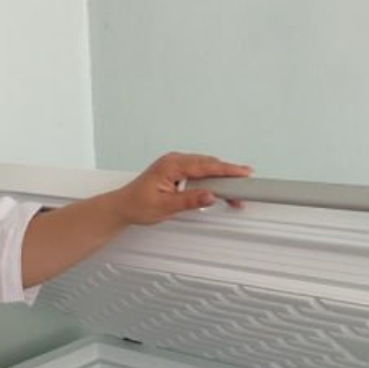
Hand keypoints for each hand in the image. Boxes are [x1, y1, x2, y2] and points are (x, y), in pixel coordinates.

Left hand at [113, 152, 251, 226]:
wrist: (122, 206)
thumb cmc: (136, 205)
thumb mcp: (165, 206)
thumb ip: (189, 201)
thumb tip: (210, 196)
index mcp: (171, 165)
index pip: (205, 166)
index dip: (227, 170)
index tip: (244, 173)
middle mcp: (173, 161)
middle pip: (209, 164)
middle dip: (229, 175)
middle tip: (246, 186)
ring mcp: (175, 164)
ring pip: (205, 167)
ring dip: (220, 178)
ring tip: (235, 193)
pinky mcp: (176, 171)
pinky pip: (198, 171)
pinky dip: (211, 179)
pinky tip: (219, 188)